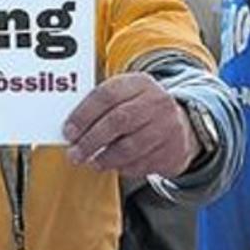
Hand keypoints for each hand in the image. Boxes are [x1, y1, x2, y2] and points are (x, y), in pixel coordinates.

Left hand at [62, 72, 200, 178]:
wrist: (182, 120)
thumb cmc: (140, 107)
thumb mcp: (125, 94)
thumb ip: (100, 105)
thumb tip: (71, 126)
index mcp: (138, 83)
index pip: (106, 95)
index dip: (83, 115)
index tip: (68, 131)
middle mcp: (156, 102)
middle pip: (118, 121)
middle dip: (91, 140)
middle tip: (75, 153)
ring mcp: (169, 127)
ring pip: (130, 147)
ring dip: (105, 158)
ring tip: (91, 162)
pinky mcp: (174, 151)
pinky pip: (143, 164)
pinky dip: (123, 167)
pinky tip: (113, 165)